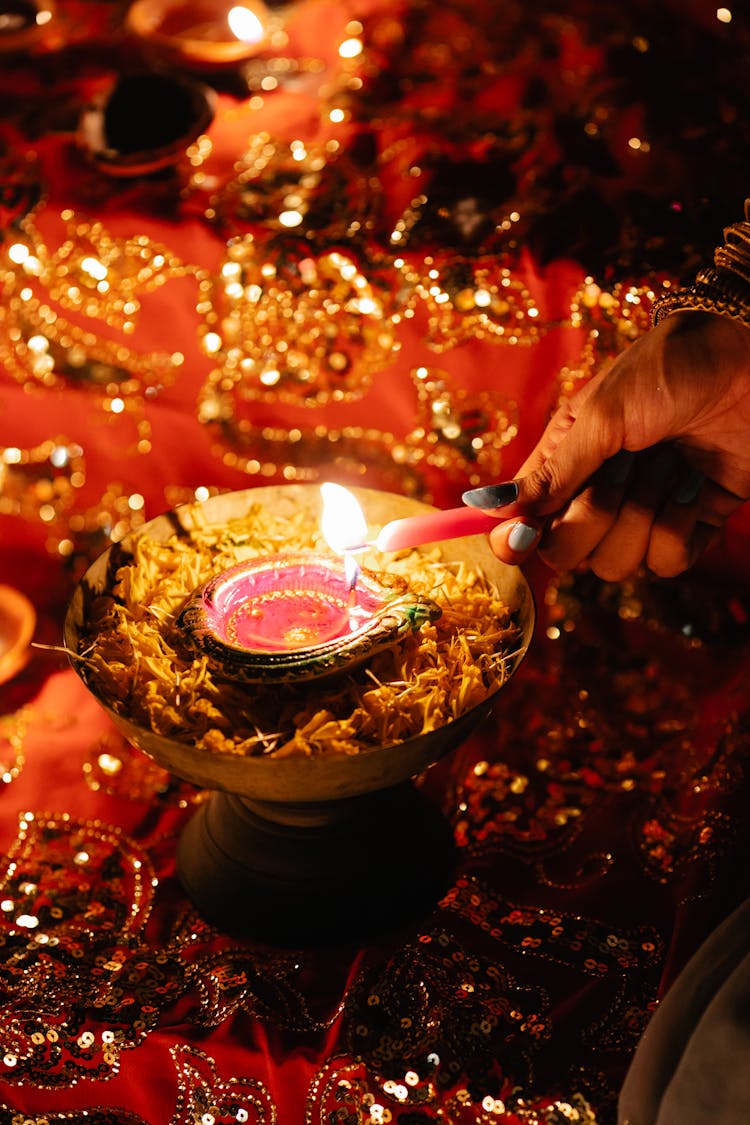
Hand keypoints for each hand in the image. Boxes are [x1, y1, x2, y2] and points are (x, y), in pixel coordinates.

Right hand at [464, 311, 749, 578]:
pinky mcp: (689, 528)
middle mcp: (595, 498)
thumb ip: (552, 472)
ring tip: (669, 461)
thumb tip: (488, 510)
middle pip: (566, 555)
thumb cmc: (669, 372)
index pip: (520, 525)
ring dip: (645, 511)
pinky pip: (668, 563)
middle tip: (627, 465)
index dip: (514, 541)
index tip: (520, 539)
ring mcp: (642, 516)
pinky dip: (682, 522)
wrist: (749, 359)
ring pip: (618, 566)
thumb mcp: (602, 415)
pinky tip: (695, 481)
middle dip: (596, 516)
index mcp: (563, 465)